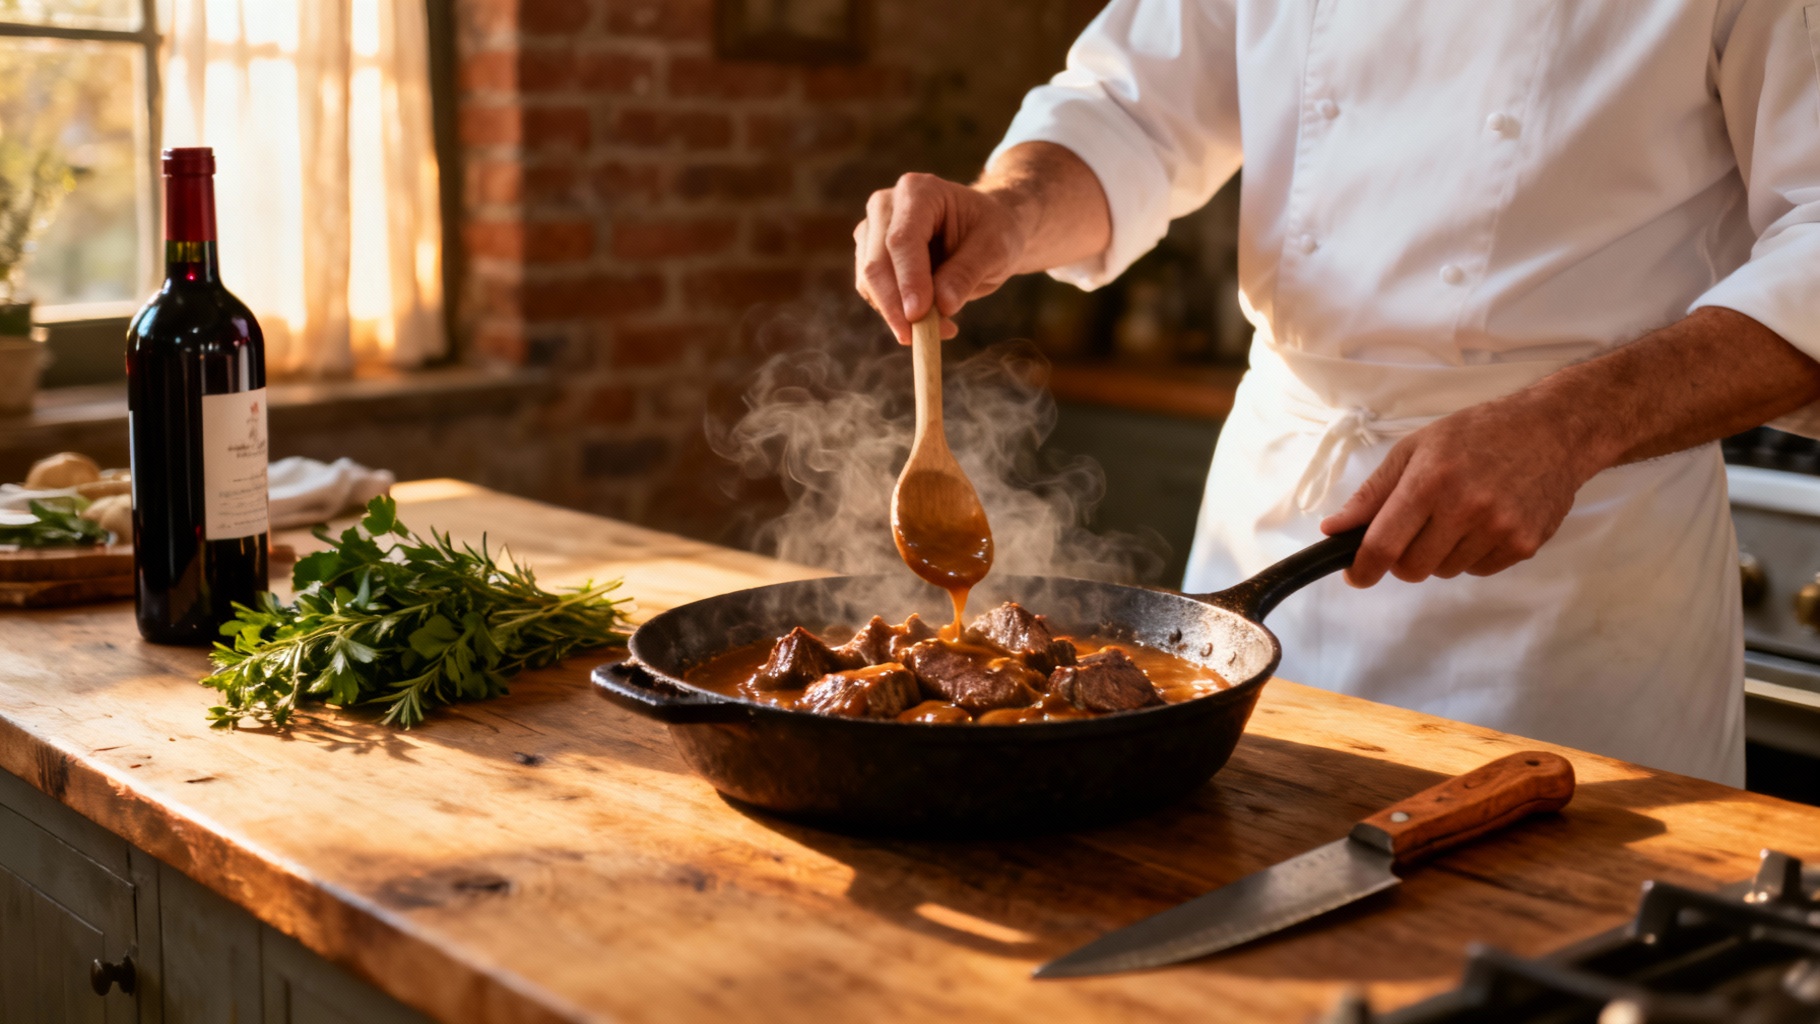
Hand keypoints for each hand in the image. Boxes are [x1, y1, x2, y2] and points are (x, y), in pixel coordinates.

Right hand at [854, 173, 1031, 344]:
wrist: (986, 231)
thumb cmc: (993, 232)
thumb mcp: (995, 249)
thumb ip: (967, 273)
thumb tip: (942, 305)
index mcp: (918, 191)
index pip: (902, 240)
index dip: (908, 280)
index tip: (917, 317)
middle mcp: (886, 205)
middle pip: (877, 263)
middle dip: (896, 306)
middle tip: (922, 339)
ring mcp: (873, 230)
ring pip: (869, 282)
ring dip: (898, 314)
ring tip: (943, 328)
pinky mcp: (869, 255)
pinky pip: (873, 293)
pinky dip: (897, 314)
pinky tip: (932, 322)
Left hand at [1320, 395, 1601, 586]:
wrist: (1553, 431)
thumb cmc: (1477, 434)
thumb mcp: (1416, 449)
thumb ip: (1373, 494)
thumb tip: (1333, 529)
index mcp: (1430, 482)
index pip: (1384, 545)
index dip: (1363, 568)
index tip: (1356, 574)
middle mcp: (1465, 508)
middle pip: (1412, 569)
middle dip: (1402, 558)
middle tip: (1413, 531)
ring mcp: (1499, 530)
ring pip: (1444, 571)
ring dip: (1439, 554)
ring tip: (1456, 516)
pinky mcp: (1524, 545)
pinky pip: (1477, 570)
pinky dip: (1470, 555)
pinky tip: (1482, 522)